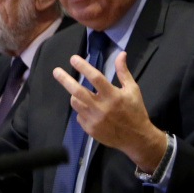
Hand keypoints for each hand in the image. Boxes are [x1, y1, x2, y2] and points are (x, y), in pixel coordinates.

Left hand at [52, 51, 165, 172]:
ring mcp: (94, 120)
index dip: (83, 67)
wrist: (136, 138)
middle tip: (56, 71)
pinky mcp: (90, 130)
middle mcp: (102, 108)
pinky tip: (90, 110)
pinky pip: (79, 116)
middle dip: (65, 80)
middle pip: (78, 91)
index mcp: (113, 96)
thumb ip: (123, 72)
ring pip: (76, 103)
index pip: (95, 78)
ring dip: (75, 95)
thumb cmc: (135, 111)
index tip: (73, 59)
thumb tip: (121, 54)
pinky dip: (81, 110)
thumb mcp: (132, 90)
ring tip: (79, 93)